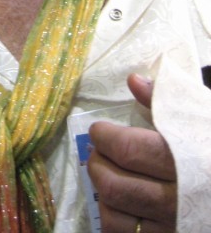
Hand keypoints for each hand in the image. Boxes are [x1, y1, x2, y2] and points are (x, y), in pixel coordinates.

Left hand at [87, 74, 176, 231]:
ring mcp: (173, 226)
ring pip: (115, 215)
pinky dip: (113, 219)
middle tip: (99, 151)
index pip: (128, 150)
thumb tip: (133, 81)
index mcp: (187, 160)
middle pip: (115, 185)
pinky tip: (120, 204)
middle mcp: (179, 199)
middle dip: (98, 163)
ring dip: (102, 192)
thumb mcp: (202, 120)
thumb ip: (167, 101)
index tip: (100, 130)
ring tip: (108, 175)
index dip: (104, 137)